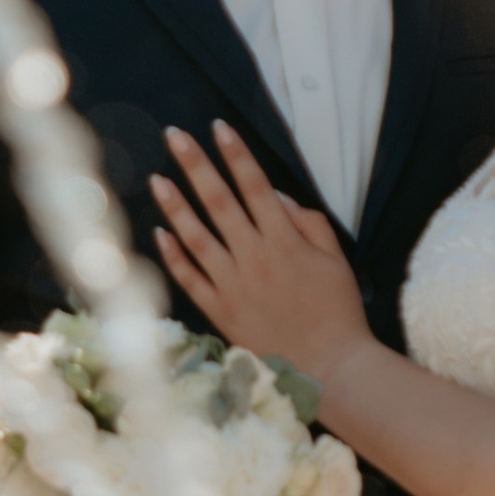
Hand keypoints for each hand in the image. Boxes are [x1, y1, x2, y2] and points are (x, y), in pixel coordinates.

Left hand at [149, 120, 367, 381]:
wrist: (330, 368)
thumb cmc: (338, 310)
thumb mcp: (336, 259)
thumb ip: (308, 222)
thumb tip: (275, 196)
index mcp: (285, 241)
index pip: (255, 186)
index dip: (236, 154)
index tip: (218, 127)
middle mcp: (254, 258)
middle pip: (219, 201)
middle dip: (196, 164)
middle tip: (175, 136)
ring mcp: (234, 286)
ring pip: (196, 237)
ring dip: (175, 205)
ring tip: (156, 178)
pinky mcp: (221, 312)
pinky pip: (190, 279)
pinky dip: (174, 255)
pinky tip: (160, 232)